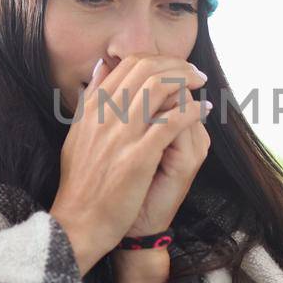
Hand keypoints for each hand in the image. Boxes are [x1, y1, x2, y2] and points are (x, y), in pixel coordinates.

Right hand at [48, 55, 209, 274]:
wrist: (79, 222)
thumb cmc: (81, 182)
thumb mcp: (79, 132)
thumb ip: (92, 97)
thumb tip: (103, 64)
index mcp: (93, 108)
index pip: (129, 65)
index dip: (158, 60)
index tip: (176, 67)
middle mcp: (105, 115)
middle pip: (146, 71)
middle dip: (176, 66)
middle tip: (195, 73)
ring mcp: (121, 135)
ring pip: (158, 88)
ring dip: (186, 81)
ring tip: (200, 85)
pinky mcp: (138, 157)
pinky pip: (171, 122)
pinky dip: (191, 110)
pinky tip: (203, 110)